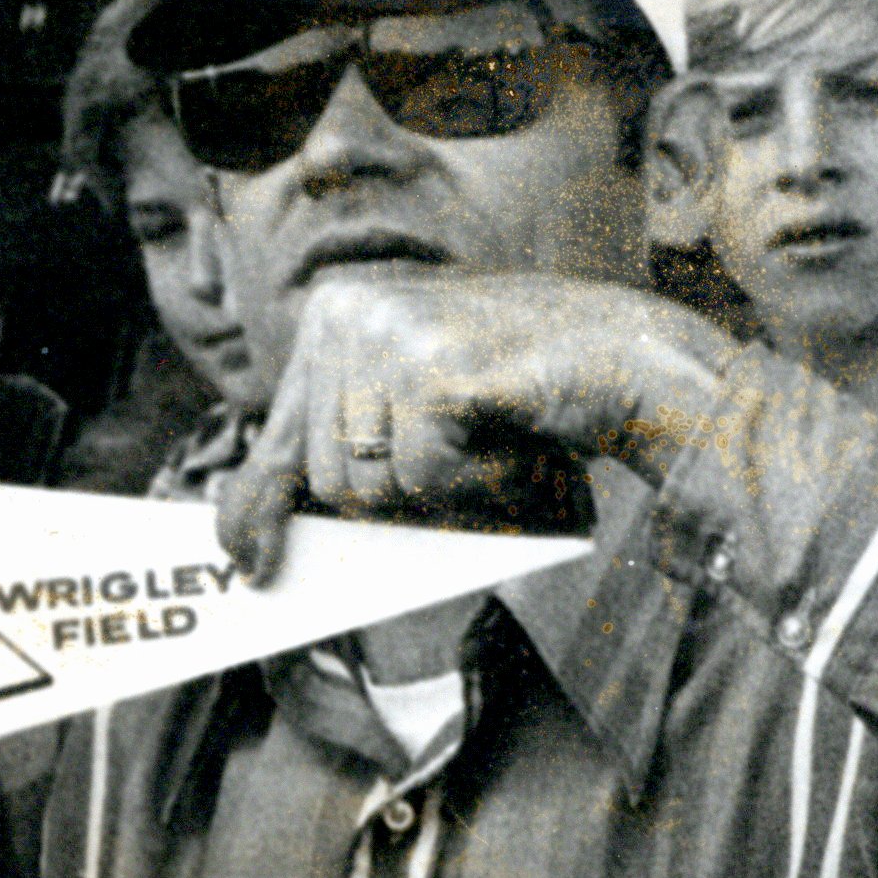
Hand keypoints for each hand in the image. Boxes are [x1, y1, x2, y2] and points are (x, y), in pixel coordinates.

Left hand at [217, 272, 740, 582]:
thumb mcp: (406, 422)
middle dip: (396, 496)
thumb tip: (246, 546)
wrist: (631, 360)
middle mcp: (346, 312)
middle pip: (327, 480)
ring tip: (492, 440)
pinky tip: (513, 441)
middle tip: (465, 456)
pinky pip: (421, 482)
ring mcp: (386, 334)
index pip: (274, 438)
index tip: (247, 565)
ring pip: (369, 489)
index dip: (257, 510)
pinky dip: (475, 484)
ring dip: (441, 491)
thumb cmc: (519, 401)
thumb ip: (332, 460)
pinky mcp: (429, 370)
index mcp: (330, 316)